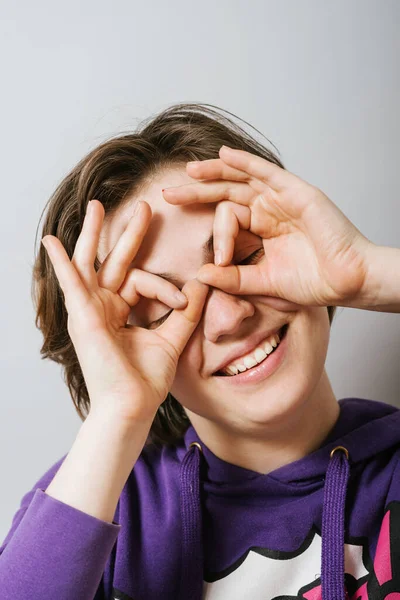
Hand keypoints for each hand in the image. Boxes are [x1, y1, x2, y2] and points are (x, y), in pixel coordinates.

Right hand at [41, 200, 208, 423]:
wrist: (132, 406)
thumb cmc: (146, 379)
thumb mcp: (171, 338)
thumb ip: (186, 312)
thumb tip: (202, 283)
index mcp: (121, 312)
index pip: (143, 282)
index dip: (167, 288)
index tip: (184, 300)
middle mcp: (103, 307)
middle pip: (114, 262)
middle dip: (129, 234)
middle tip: (145, 207)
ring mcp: (90, 310)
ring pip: (90, 263)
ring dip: (93, 234)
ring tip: (97, 206)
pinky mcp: (84, 316)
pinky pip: (71, 284)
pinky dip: (61, 263)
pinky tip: (51, 241)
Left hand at [162, 146, 373, 307]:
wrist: (346, 281)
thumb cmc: (312, 282)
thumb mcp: (262, 282)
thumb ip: (232, 279)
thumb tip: (199, 274)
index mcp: (262, 229)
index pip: (227, 219)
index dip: (216, 236)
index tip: (217, 261)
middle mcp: (269, 210)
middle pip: (226, 193)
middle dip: (197, 193)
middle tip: (168, 195)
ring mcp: (282, 198)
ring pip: (241, 178)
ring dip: (214, 172)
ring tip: (188, 171)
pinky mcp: (295, 191)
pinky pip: (265, 171)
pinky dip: (244, 161)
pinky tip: (222, 155)